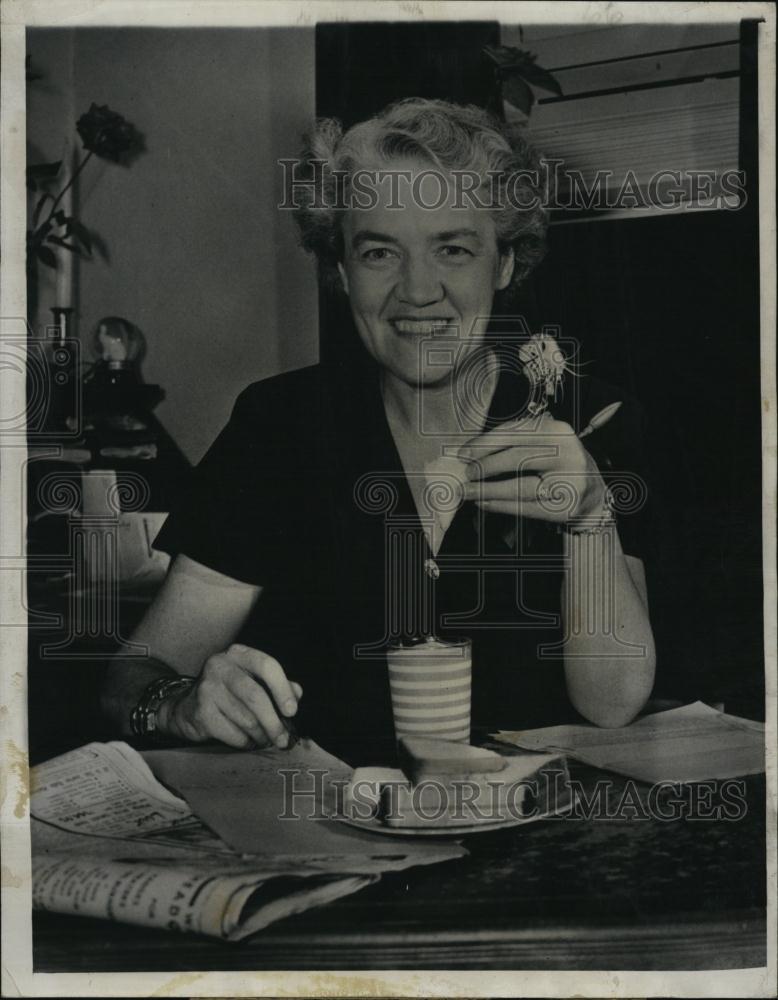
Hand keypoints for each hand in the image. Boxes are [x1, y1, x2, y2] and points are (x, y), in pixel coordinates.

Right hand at [158, 644, 302, 748]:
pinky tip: (248, 742)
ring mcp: (207, 689)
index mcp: (237, 654)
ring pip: (246, 719)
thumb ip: (276, 684)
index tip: (292, 711)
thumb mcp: (251, 680)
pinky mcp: (201, 712)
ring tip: (266, 740)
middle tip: (283, 739)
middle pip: (256, 696)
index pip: (267, 665)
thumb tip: (297, 694)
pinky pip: (233, 734)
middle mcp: (220, 666)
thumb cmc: (227, 693)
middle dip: (274, 722)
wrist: (186, 708)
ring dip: (262, 735)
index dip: (283, 689)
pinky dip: (246, 742)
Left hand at [460, 411, 606, 522]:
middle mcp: (567, 453)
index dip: (485, 443)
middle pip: (517, 458)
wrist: (592, 494)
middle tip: (466, 474)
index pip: (515, 433)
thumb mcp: (543, 445)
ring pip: (520, 486)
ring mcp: (569, 481)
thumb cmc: (559, 465)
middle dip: (485, 466)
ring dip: (488, 489)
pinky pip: (526, 507)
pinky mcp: (565, 507)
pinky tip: (483, 503)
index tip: (463, 453)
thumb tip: (472, 452)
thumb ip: (513, 443)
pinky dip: (500, 505)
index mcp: (557, 431)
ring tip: (468, 491)